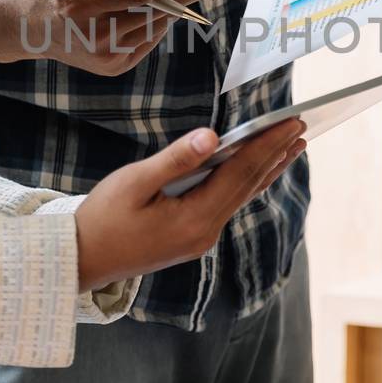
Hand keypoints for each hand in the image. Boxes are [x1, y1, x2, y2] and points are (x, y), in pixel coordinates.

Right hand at [74, 120, 307, 291]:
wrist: (80, 260)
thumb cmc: (101, 218)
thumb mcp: (134, 182)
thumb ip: (176, 159)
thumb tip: (212, 136)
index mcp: (193, 219)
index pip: (240, 173)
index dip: (266, 145)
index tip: (290, 122)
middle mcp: (204, 232)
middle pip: (247, 185)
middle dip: (275, 154)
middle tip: (301, 127)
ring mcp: (200, 239)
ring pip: (241, 197)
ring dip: (266, 169)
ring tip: (292, 147)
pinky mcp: (192, 239)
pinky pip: (228, 205)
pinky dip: (246, 183)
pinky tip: (256, 172)